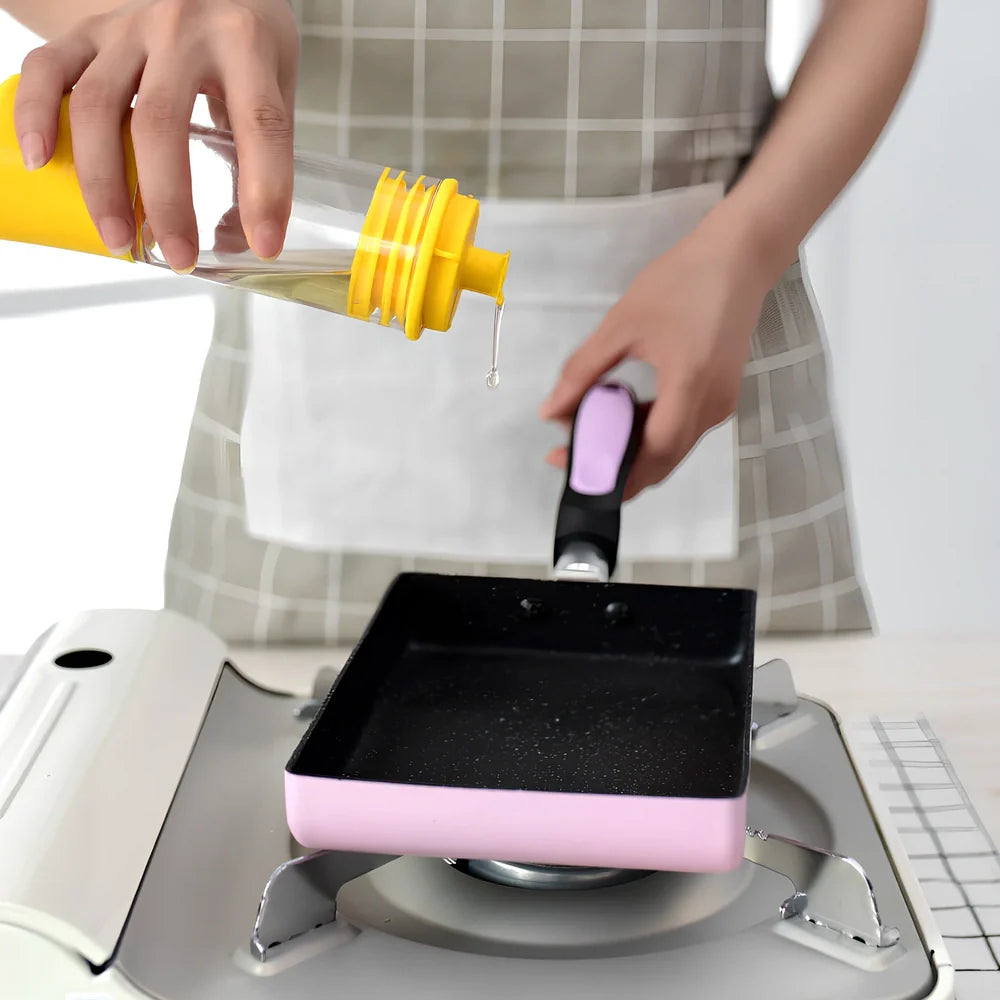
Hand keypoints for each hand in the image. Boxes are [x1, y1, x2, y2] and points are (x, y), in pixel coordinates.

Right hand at [13, 0, 298, 270]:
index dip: (265, 190)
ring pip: (98, 105)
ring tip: (117, 240)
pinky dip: (36, 116)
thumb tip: (240, 242)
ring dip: (102, 182)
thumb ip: (263, 153)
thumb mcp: (276, 84)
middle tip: (179, 257)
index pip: (260, 124)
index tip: (264, 244)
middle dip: (168, 202)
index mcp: (245, 42)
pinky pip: (49, 70)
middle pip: (162, 122)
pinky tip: (39, 162)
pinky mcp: (88, 30)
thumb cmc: (247, 42)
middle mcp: (182, 27)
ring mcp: (128, 26)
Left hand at [539, 223, 769, 500]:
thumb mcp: (621, 325)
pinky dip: (650, 434)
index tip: (567, 465)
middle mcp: (712, 407)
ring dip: (632, 451)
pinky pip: (681, 431)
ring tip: (590, 434)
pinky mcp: (721, 397)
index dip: (607, 468)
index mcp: (689, 388)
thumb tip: (550, 412)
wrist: (738, 256)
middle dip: (615, 468)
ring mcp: (721, 405)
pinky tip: (622, 416)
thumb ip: (582, 372)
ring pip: (671, 450)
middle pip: (661, 462)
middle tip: (572, 457)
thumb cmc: (680, 282)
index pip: (649, 453)